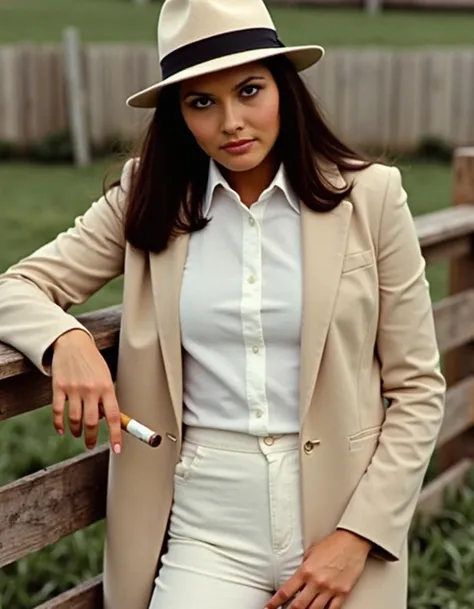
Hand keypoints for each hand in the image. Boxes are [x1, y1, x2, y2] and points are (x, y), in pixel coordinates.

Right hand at [51, 329, 121, 452]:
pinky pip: (58, 412)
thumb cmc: (92, 360)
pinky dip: (59, 424)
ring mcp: (74, 389)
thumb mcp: (105, 375)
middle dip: (92, 438)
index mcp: (106, 387)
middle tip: (91, 444)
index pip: (114, 416)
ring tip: (78, 434)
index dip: (115, 435)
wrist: (73, 342)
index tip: (116, 448)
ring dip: (76, 432)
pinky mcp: (58, 387)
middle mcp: (91, 389)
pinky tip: (61, 429)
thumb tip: (107, 419)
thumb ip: (106, 396)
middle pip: (92, 422)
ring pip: (75, 420)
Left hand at [265, 530, 370, 608]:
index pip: (286, 591)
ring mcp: (330, 589)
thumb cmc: (333, 544)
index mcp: (306, 570)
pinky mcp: (342, 593)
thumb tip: (296, 580)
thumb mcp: (311, 553)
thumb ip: (303, 568)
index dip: (275, 602)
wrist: (352, 542)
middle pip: (298, 606)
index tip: (269, 606)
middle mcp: (317, 582)